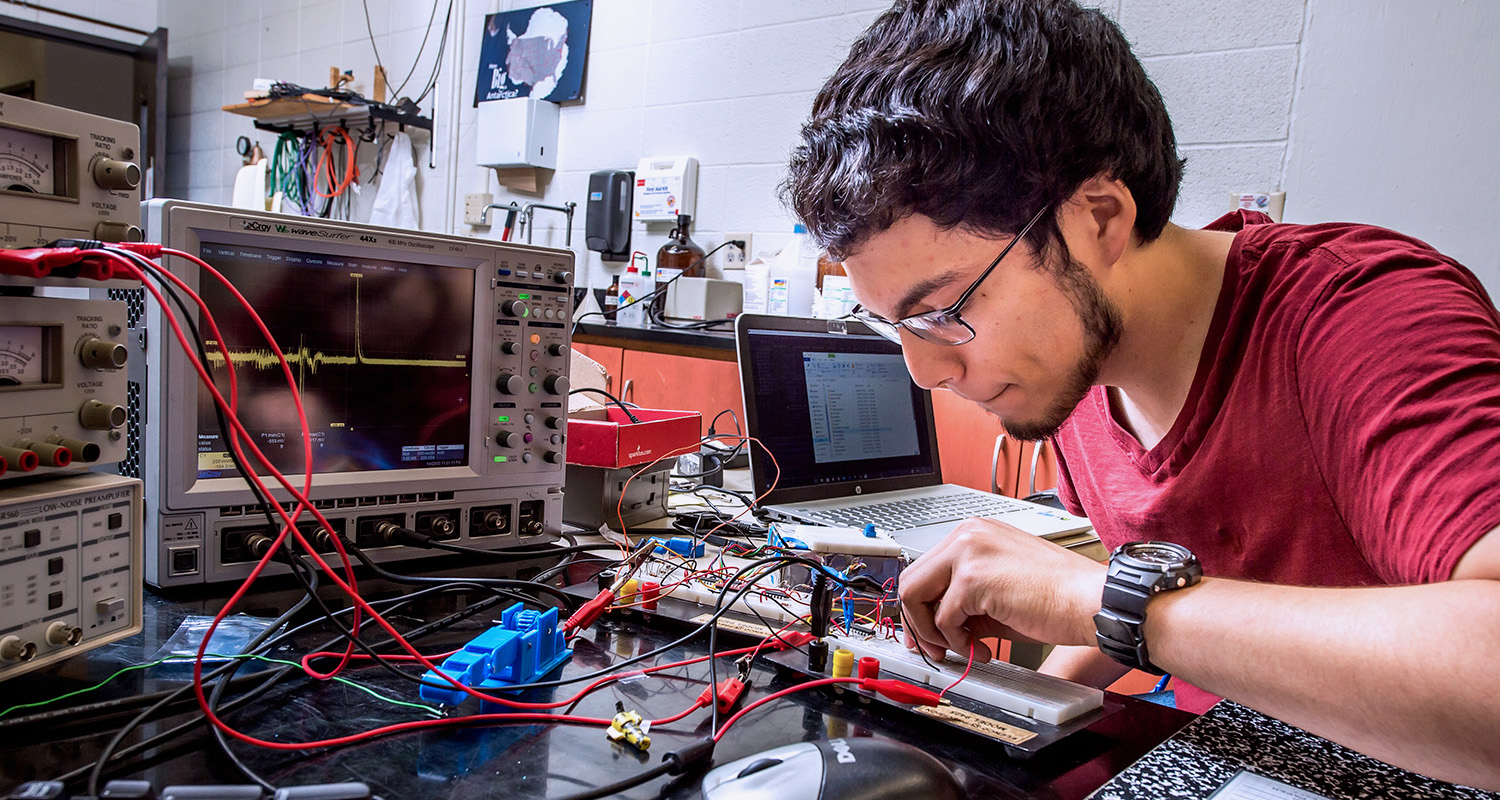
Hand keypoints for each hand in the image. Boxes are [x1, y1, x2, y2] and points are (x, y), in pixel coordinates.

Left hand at [898, 517, 1105, 661]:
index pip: (925, 568)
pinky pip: (943, 620)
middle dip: (917, 623)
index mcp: (975, 533)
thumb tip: (937, 627)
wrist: (1092, 601)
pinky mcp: (973, 577)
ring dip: (934, 635)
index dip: (919, 606)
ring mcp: (968, 552)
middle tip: (934, 650)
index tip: (924, 633)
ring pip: (916, 597)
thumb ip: (964, 602)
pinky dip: (958, 643)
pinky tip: (983, 649)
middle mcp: (968, 535)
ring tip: (964, 650)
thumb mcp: (999, 594)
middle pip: (911, 580)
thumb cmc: (1059, 597)